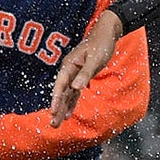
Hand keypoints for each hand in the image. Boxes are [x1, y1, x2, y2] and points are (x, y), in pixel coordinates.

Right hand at [49, 10, 122, 126]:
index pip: (60, 85)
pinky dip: (71, 103)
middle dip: (57, 109)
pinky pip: (74, 92)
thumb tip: (76, 88)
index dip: (56, 100)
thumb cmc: (101, 44)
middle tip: (53, 125)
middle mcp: (69, 70)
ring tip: (57, 123)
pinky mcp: (81, 76)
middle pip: (61, 93)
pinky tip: (69, 113)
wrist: (106, 33)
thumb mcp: (95, 59)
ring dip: (63, 108)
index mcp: (69, 65)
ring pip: (66, 94)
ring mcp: (74, 74)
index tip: (53, 112)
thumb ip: (85, 74)